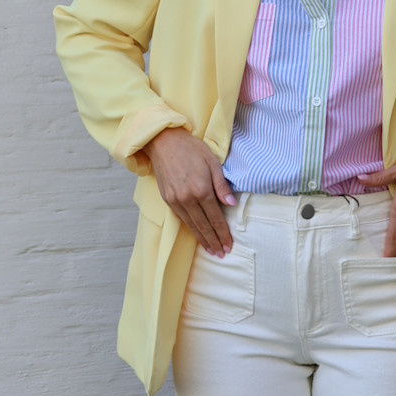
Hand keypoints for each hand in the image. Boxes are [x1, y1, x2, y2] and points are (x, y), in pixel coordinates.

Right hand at [144, 128, 236, 254]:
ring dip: (202, 239)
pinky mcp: (167, 199)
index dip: (223, 233)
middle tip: (222, 254)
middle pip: (203, 226)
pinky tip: (197, 234)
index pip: (215, 218)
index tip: (229, 245)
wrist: (163, 142)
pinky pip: (181, 218)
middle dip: (214, 241)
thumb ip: (222, 186)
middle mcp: (188, 198)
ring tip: (211, 250)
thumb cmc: (191, 148)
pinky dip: (190, 229)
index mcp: (202, 189)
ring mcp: (175, 200)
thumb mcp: (212, 162)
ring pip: (191, 225)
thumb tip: (232, 205)